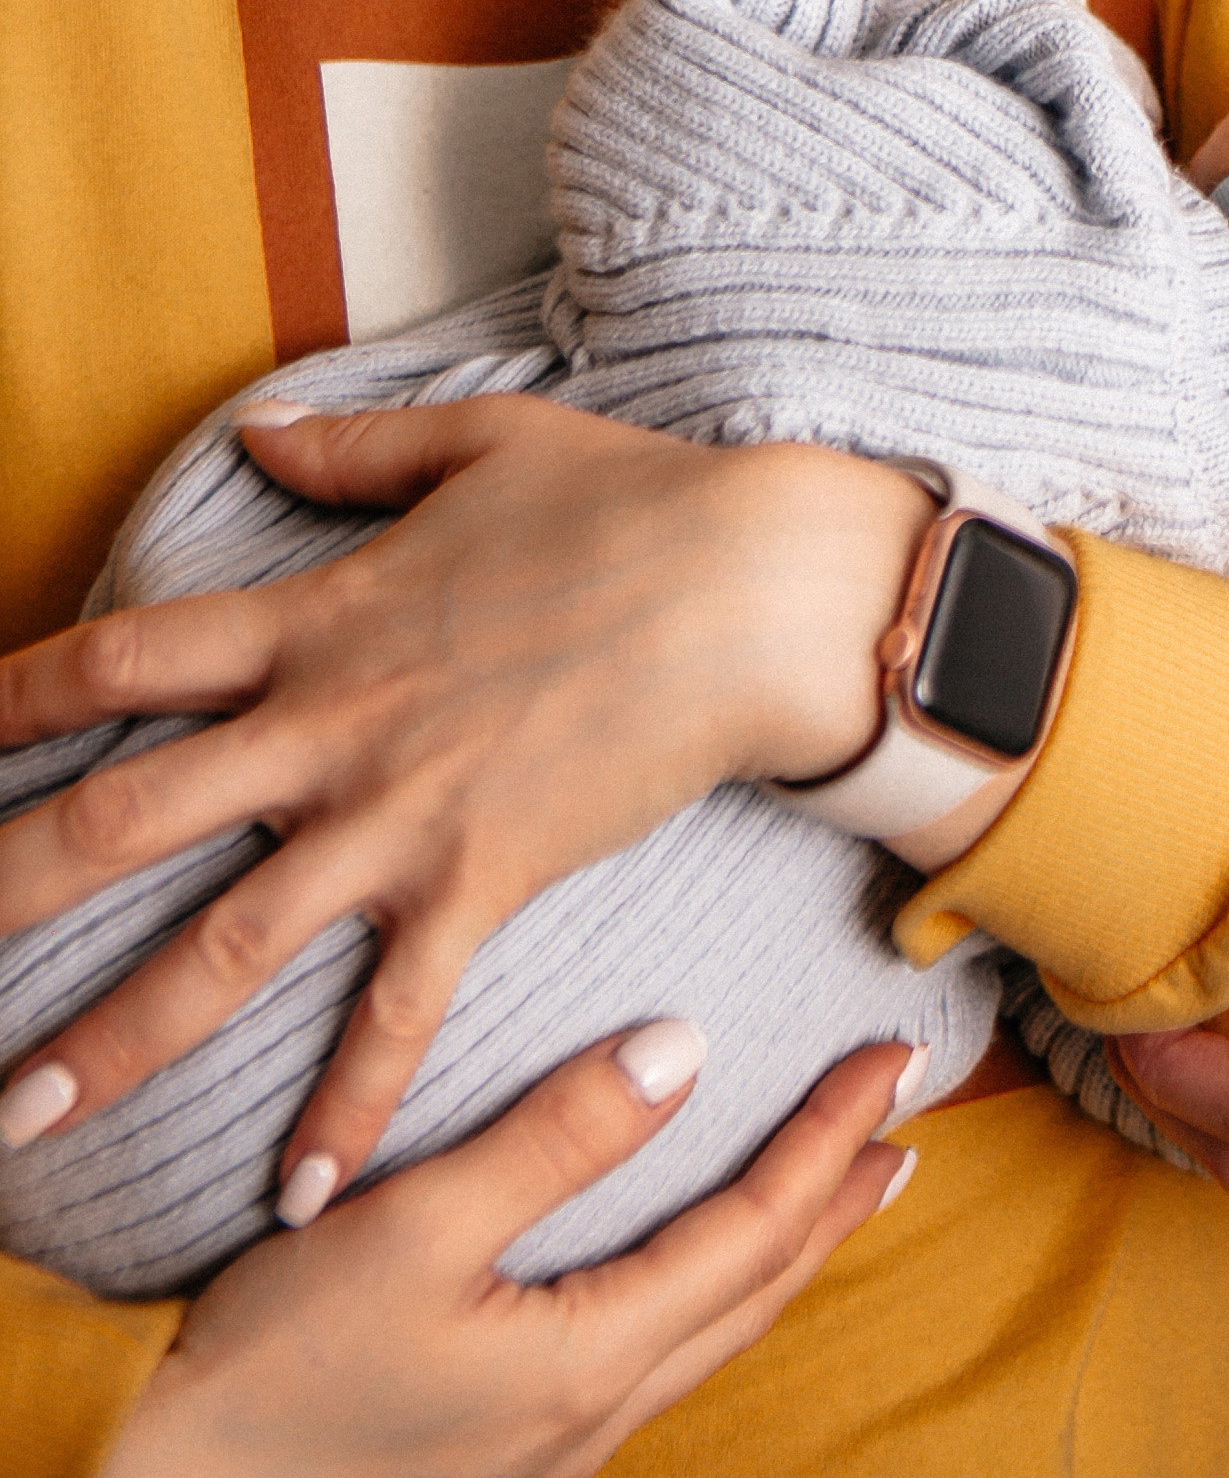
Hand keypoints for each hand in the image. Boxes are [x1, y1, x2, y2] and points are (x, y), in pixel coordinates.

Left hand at [0, 397, 930, 1200]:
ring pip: (223, 946)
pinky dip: (346, 1110)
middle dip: (6, 890)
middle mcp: (331, 726)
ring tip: (20, 1117)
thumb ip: (356, 449)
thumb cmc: (633, 501)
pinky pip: (395, 1016)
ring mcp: (402, 814)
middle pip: (125, 818)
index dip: (20, 695)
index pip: (127, 659)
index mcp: (318, 618)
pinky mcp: (484, 878)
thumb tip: (260, 428)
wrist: (756, 584)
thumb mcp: (484, 445)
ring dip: (114, 1038)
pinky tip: (297, 1198)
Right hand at [102, 1023, 916, 1477]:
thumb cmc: (272, 1370)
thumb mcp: (412, 1228)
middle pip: (755, 1293)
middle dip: (835, 1200)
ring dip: (780, 1251)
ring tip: (828, 1190)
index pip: (755, 1230)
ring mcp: (549, 1447)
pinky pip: (653, 1358)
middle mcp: (591, 1415)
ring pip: (710, 1333)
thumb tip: (683, 1048)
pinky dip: (708, 1291)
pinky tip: (690, 1272)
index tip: (891, 1058)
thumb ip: (553, 1137)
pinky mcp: (502, 1449)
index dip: (830, 1138)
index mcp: (590, 1357)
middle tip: (899, 1121)